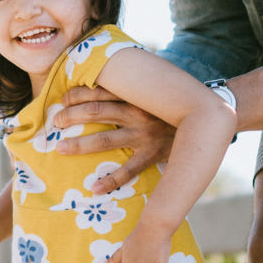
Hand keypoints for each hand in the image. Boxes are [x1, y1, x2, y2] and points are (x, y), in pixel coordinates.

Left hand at [55, 86, 174, 192]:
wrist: (206, 121)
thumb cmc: (173, 105)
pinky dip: (111, 180)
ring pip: (105, 140)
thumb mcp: (156, 90)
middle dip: (71, 116)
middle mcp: (137, 113)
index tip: (63, 100)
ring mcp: (144, 136)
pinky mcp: (152, 155)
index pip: (99, 90)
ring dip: (79, 144)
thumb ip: (135, 85)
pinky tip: (95, 188)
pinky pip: (128, 171)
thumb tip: (109, 74)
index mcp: (136, 95)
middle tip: (56, 122)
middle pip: (96, 112)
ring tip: (60, 148)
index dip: (77, 94)